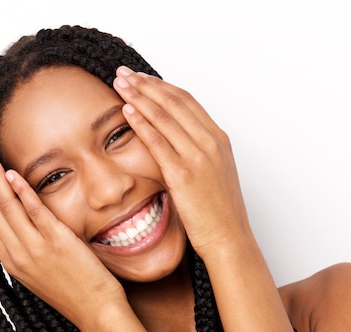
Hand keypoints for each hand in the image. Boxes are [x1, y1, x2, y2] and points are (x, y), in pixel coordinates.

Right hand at [0, 146, 125, 327]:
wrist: (96, 312)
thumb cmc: (74, 292)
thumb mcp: (39, 272)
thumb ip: (26, 248)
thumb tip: (21, 223)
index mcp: (11, 262)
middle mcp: (18, 255)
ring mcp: (35, 248)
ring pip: (6, 207)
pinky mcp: (57, 242)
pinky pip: (34, 211)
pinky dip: (21, 190)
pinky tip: (13, 173)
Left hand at [113, 66, 252, 256]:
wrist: (229, 238)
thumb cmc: (219, 211)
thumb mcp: (213, 173)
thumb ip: (196, 152)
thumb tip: (173, 141)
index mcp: (218, 139)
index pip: (186, 101)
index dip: (161, 86)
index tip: (141, 78)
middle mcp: (210, 142)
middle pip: (174, 102)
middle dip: (146, 84)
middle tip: (124, 73)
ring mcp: (198, 157)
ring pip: (165, 116)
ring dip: (139, 97)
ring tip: (120, 84)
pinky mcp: (184, 175)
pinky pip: (158, 142)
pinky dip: (142, 124)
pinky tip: (127, 112)